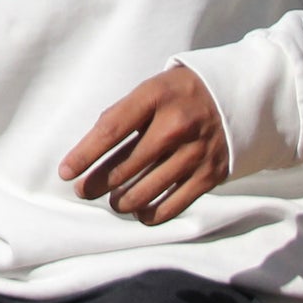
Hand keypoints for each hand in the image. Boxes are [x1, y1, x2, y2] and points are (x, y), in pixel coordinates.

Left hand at [58, 64, 228, 224]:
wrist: (236, 96)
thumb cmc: (180, 94)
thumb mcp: (153, 89)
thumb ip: (126, 114)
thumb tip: (92, 151)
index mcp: (156, 96)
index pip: (111, 129)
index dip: (85, 154)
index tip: (66, 171)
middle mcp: (176, 124)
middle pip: (126, 165)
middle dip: (98, 183)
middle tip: (84, 190)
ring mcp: (195, 151)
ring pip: (146, 190)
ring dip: (122, 201)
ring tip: (114, 201)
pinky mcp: (210, 174)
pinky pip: (172, 205)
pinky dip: (151, 214)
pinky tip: (140, 212)